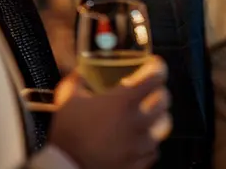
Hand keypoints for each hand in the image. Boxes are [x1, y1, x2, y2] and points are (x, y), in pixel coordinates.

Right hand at [47, 56, 171, 168]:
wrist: (61, 165)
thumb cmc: (64, 131)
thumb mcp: (67, 96)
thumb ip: (78, 79)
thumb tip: (81, 71)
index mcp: (123, 101)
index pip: (156, 77)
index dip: (158, 69)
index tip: (155, 67)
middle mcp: (136, 122)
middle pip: (164, 101)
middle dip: (159, 93)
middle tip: (151, 92)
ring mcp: (138, 146)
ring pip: (163, 128)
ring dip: (157, 119)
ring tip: (148, 117)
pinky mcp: (136, 164)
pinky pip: (153, 151)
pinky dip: (148, 143)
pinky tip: (138, 140)